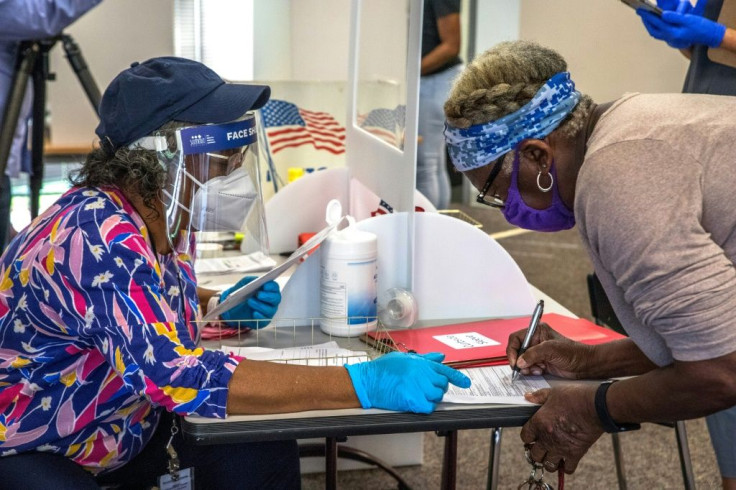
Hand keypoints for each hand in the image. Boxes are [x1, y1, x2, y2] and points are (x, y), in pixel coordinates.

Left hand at [220, 276, 280, 328]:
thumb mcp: (244, 284)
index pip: (275, 287)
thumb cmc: (243, 293)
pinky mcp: (263, 321)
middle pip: (276, 299)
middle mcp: (272, 301)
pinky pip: (264, 320)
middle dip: (267, 296)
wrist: (234, 307)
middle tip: (258, 294)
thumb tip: (255, 280)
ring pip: (269, 310)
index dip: (271, 286)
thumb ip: (250, 280)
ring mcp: (269, 311)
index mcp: (269, 290)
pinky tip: (254, 313)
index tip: (264, 285)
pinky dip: (259, 316)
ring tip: (250, 301)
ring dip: (260, 305)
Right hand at [344, 351, 471, 413]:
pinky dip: (426, 407)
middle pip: (442, 385)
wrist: (368, 381)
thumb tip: (441, 356)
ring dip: (430, 398)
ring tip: (417, 394)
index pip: (445, 370)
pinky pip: (428, 407)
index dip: (457, 378)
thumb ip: (424, 358)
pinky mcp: (412, 401)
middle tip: (426, 388)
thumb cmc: (383, 369)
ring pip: (436, 397)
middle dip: (437, 388)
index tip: (466, 383)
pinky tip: (417, 403)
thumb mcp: (404, 358)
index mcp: (421, 363)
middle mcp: (422, 374)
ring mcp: (418, 387)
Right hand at [506, 322, 594, 378]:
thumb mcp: (551, 349)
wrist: (585, 365)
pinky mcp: (541, 364)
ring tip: (536, 369)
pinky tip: (541, 371)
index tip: (514, 361)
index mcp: (537, 332)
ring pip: (522, 361)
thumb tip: (520, 361)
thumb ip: (533, 354)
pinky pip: (529, 368)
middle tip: (522, 368)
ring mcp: (538, 353)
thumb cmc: (573, 353)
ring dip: (526, 367)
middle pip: (518, 351)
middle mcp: (536, 342)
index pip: (517, 338)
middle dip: (519, 360)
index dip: (513, 350)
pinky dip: (531, 371)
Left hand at [520, 385, 603, 473]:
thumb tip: (528, 396)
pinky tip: (567, 459)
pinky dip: (566, 467)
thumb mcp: (553, 392)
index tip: (533, 435)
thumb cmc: (575, 398)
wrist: (596, 406)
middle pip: (534, 455)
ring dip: (549, 461)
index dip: (528, 436)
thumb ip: (539, 396)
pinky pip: (568, 469)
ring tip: (553, 454)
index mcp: (539, 422)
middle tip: (542, 446)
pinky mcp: (575, 454)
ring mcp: (561, 448)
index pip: (525, 436)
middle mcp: (547, 438)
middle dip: (536, 451)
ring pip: (548, 465)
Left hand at [639, 0, 724, 48]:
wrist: (710, 37)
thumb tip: (662, 14)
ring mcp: (671, 41)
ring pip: (656, 33)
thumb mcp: (689, 19)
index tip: (641, 9)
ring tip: (646, 16)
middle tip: (640, 12)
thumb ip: (675, 17)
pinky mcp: (673, 40)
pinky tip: (655, 22)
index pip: (657, 23)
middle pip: (653, 30)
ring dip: (650, 25)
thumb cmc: (701, 27)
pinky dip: (656, 28)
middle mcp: (670, 39)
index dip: (648, 16)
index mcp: (674, 33)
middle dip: (646, 21)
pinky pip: (660, 34)